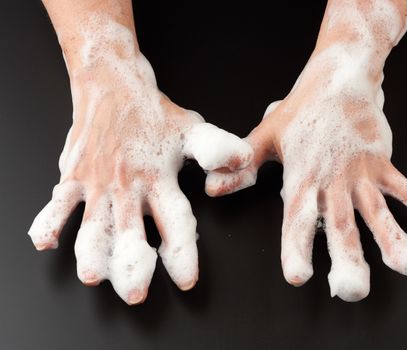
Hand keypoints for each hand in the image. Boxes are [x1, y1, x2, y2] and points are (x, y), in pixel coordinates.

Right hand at [28, 18, 251, 304]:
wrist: (113, 85)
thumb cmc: (153, 113)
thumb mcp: (193, 131)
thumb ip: (217, 150)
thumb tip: (243, 161)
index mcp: (159, 177)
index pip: (175, 220)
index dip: (181, 252)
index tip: (185, 278)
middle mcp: (128, 185)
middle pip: (130, 232)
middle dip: (133, 266)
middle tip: (136, 292)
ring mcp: (98, 182)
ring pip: (92, 224)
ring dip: (91, 251)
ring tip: (94, 274)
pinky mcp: (74, 176)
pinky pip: (57, 202)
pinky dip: (49, 222)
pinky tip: (45, 242)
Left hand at [206, 48, 406, 301]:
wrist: (338, 79)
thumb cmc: (300, 109)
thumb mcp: (265, 136)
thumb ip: (242, 167)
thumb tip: (212, 188)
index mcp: (303, 177)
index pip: (297, 218)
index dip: (297, 247)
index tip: (300, 275)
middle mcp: (333, 180)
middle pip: (340, 223)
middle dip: (346, 257)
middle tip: (352, 288)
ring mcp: (361, 173)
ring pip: (376, 210)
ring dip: (389, 236)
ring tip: (402, 263)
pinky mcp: (381, 164)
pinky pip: (404, 187)